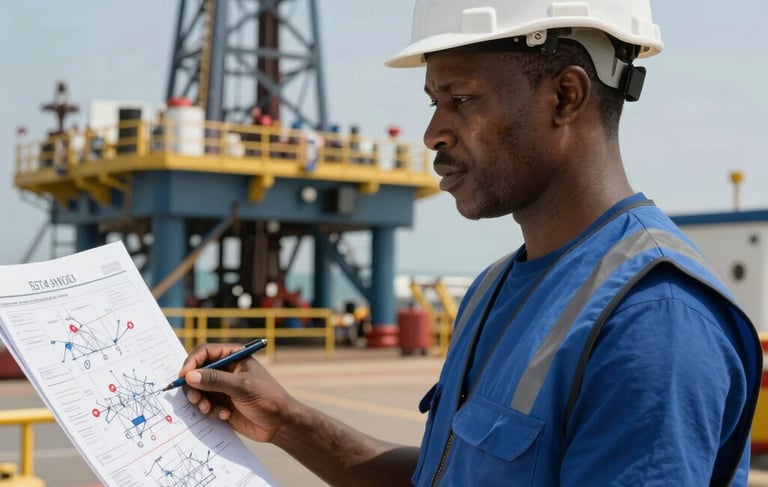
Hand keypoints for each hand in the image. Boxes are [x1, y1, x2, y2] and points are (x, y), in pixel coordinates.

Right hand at [178, 342, 293, 442]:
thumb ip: (215, 380)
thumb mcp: (241, 387)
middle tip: (195, 399)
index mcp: (233, 356)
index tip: (183, 377)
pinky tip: (225, 416)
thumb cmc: (266, 398)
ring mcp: (223, 387)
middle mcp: (226, 369)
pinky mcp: (221, 403)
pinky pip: (205, 405)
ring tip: (209, 410)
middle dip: (193, 386)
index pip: (205, 352)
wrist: (279, 424)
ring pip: (198, 390)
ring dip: (200, 401)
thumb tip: (189, 375)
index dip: (191, 362)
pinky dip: (210, 411)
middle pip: (197, 372)